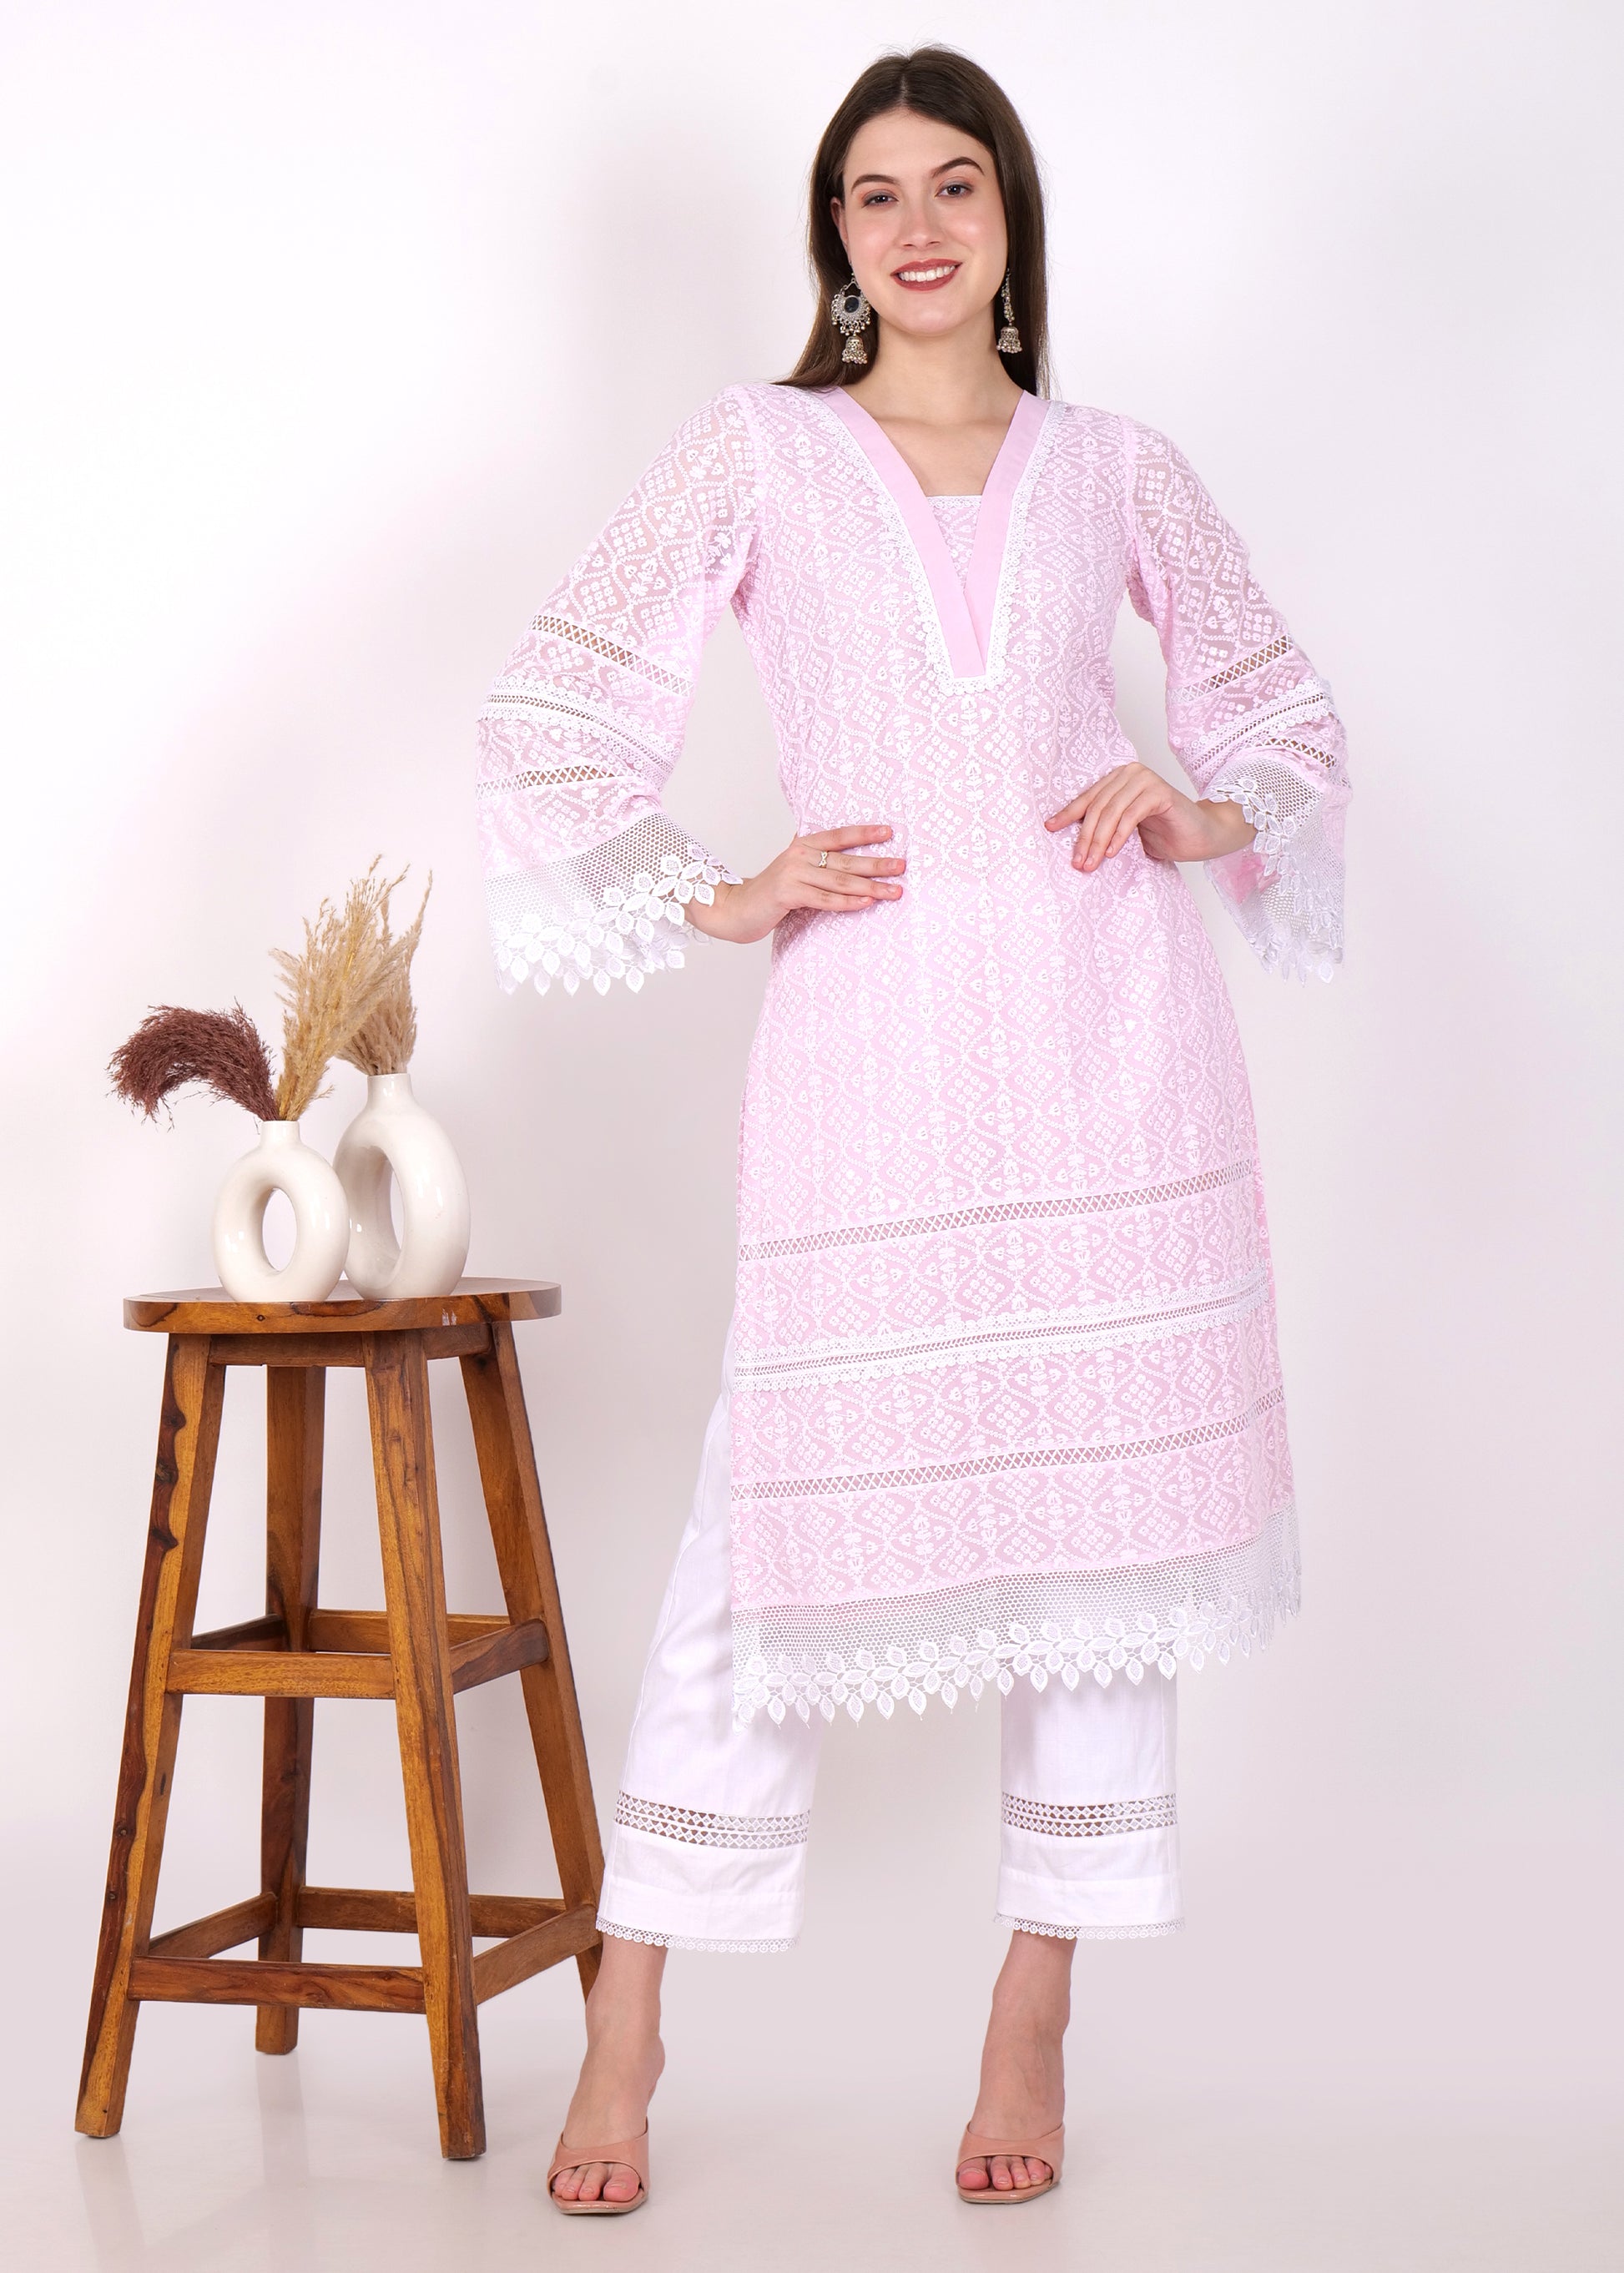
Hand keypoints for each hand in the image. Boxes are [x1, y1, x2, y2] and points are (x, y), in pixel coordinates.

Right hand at [684, 824, 905, 944]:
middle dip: (877, 863)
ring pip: (839, 880)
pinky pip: (824, 899)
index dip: (864, 833)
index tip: (891, 832)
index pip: (839, 836)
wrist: (733, 909)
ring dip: (870, 886)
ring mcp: (792, 874)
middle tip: (902, 866)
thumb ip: (814, 861)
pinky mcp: (787, 894)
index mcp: (802, 845)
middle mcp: (798, 855)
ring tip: (894, 890)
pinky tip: (866, 902)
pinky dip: (847, 901)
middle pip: (845, 859)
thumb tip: (844, 858)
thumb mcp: (793, 870)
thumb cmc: (768, 893)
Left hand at [1045, 763, 1255, 871]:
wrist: (1202, 836)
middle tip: (1077, 862)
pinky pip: (1131, 815)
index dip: (1067, 815)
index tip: (1050, 830)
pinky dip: (1119, 836)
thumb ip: (1104, 826)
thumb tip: (1072, 842)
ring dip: (1098, 840)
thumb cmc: (1164, 834)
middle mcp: (1130, 773)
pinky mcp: (1160, 792)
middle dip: (1084, 837)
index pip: (1087, 798)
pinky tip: (1111, 853)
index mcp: (1118, 778)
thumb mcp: (1125, 831)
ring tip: (1090, 864)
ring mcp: (1145, 780)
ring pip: (1111, 811)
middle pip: (1097, 806)